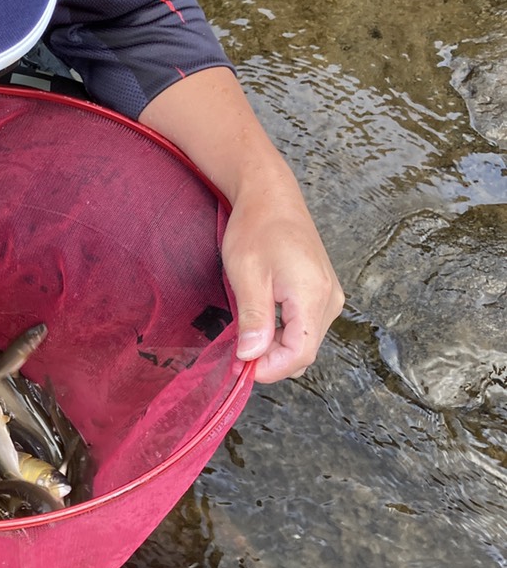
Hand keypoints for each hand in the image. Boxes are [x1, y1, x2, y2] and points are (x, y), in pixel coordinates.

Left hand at [219, 176, 344, 383]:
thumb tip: (251, 356)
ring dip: (276, 349)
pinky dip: (283, 336)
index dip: (270, 368)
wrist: (272, 198)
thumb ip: (253, 319)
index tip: (241, 367)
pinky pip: (305, 329)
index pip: (300, 353)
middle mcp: (330, 300)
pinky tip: (261, 324)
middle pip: (304, 353)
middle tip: (237, 352)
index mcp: (313, 295)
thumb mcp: (247, 275)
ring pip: (305, 343)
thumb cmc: (256, 229)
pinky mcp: (323, 294)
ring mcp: (330, 297)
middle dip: (271, 361)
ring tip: (247, 334)